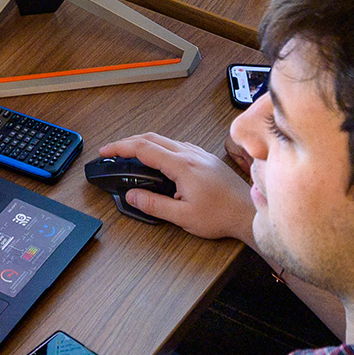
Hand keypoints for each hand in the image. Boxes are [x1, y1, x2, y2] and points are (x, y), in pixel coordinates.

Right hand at [96, 132, 254, 243]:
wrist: (248, 212)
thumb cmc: (221, 215)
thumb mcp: (183, 216)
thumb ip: (154, 205)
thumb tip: (132, 196)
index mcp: (182, 165)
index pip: (143, 148)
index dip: (120, 148)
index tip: (105, 151)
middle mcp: (190, 154)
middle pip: (151, 138)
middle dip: (127, 142)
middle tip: (112, 151)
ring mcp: (199, 154)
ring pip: (164, 140)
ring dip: (143, 143)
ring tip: (130, 154)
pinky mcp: (205, 158)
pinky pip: (177, 145)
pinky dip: (159, 147)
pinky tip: (158, 158)